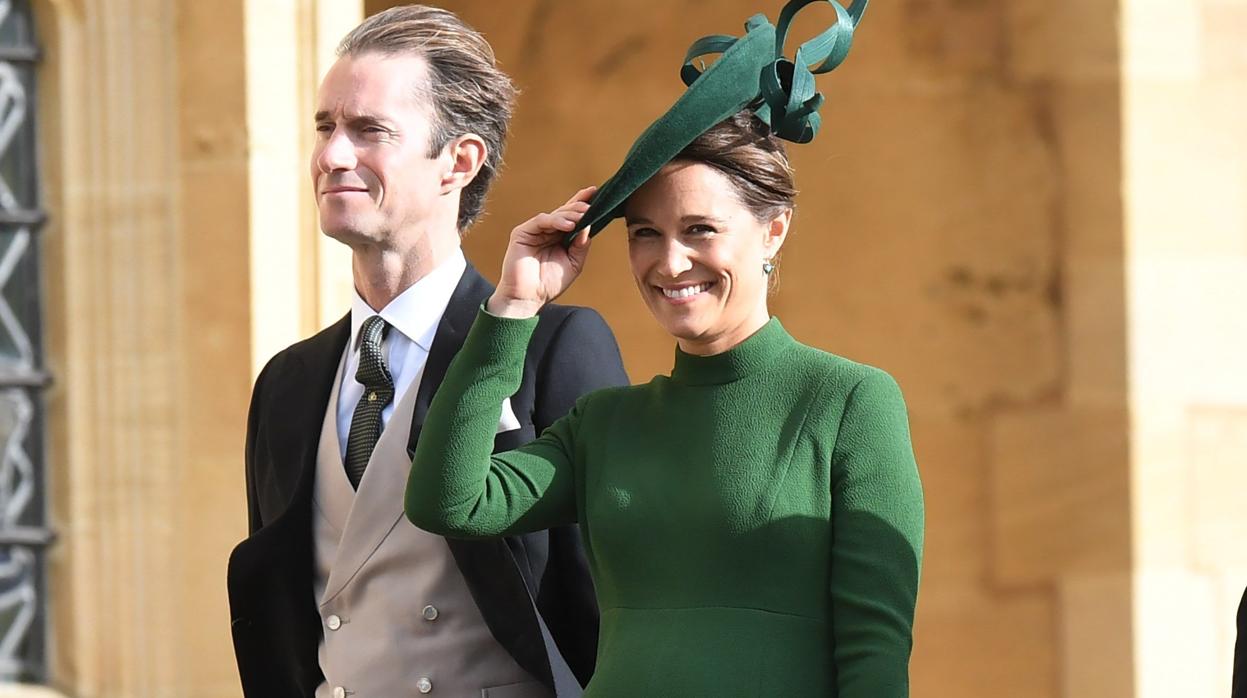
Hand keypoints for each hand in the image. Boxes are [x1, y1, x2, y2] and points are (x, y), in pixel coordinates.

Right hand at [487, 187, 595, 317]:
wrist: (528, 298)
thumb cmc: (548, 283)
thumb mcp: (573, 264)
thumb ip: (581, 245)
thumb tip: (588, 227)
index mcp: (559, 237)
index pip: (572, 216)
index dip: (582, 203)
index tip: (596, 192)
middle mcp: (547, 231)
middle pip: (565, 212)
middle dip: (579, 208)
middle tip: (591, 206)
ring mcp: (534, 231)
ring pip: (555, 215)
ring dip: (570, 214)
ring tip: (582, 216)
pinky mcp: (522, 233)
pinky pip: (540, 221)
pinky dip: (555, 221)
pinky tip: (568, 225)